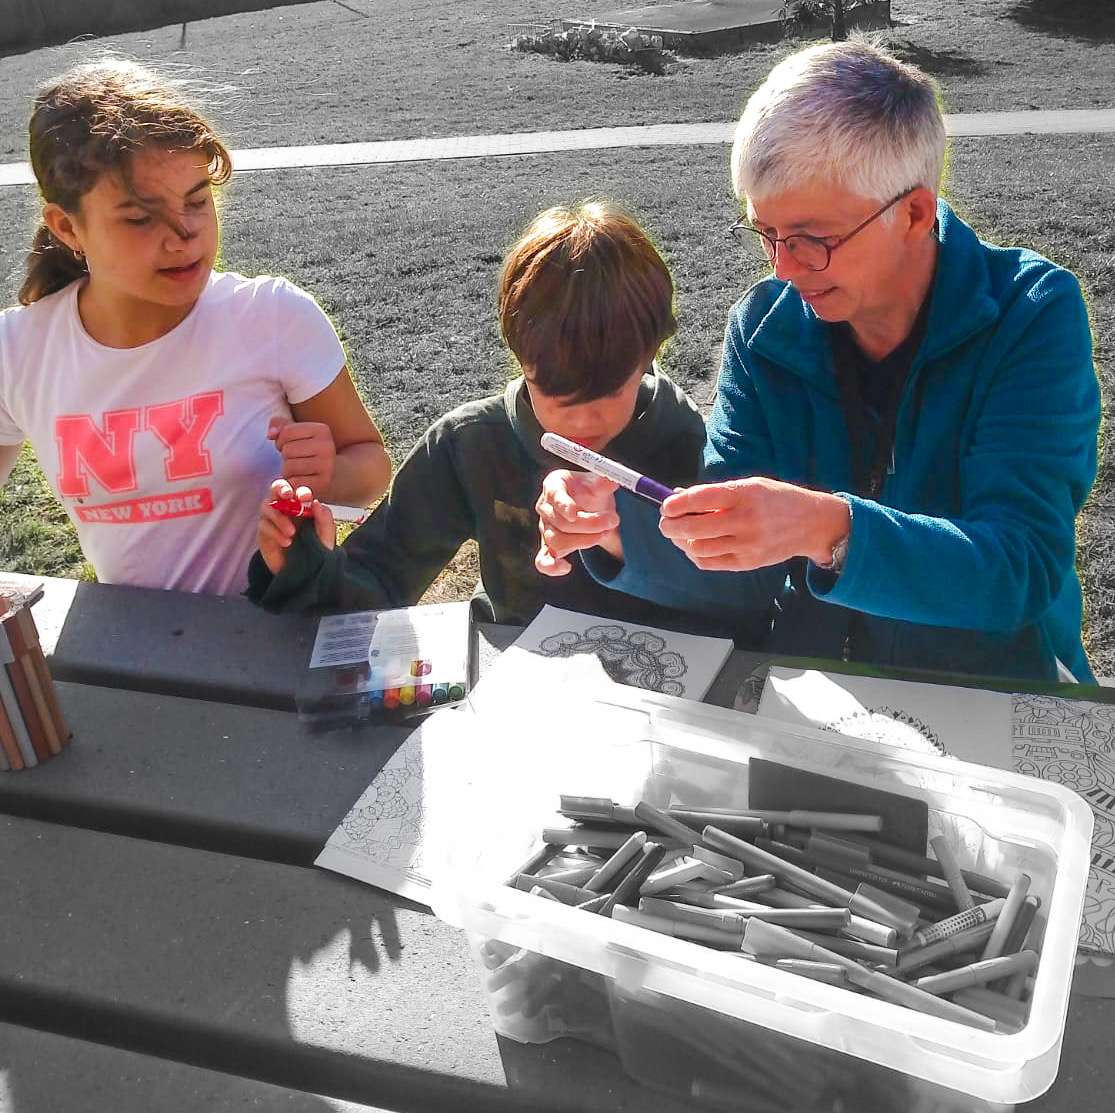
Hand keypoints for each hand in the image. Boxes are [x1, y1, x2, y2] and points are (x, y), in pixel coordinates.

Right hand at [258, 479, 335, 575]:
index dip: (300, 490)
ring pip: (267, 506)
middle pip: (276, 489)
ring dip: (279, 516)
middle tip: (288, 495)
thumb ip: (324, 518)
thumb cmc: (318, 549)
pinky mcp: (264, 534)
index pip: (297, 491)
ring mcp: (273, 520)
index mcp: (303, 506)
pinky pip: (263, 526)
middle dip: (281, 488)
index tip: (305, 497)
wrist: (307, 573)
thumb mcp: (326, 535)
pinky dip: (275, 532)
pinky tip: (287, 543)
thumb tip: (316, 502)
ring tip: (292, 532)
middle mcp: (286, 509)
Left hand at [268, 417, 336, 492]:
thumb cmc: (306, 450)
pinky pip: (294, 483)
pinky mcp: (324, 483)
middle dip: (286, 457)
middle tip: (296, 460)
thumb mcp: (294, 433)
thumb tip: (271, 434)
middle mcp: (328, 447)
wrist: (329, 473)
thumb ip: (278, 425)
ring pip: (289, 467)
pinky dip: (291, 483)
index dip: (281, 441)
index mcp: (322, 430)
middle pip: (287, 450)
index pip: (286, 432)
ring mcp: (328, 466)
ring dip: (287, 471)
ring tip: (298, 470)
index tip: (292, 446)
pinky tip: (300, 480)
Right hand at [534, 469, 621, 575]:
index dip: (563, 505)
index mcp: (554, 485)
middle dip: (589, 524)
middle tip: (612, 520)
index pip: (554, 494)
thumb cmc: (591, 493)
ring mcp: (545, 529)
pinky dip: (552, 567)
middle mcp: (545, 507)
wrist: (590, 508)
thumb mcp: (598, 485)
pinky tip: (566, 567)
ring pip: (557, 541)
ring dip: (583, 541)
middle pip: (560, 521)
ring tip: (605, 534)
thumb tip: (612, 480)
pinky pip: (543, 561)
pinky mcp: (548, 548)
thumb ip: (604, 483)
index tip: (574, 513)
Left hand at [659, 478, 849, 571]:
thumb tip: (678, 496)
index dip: (676, 504)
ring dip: (681, 541)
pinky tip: (694, 546)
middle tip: (666, 523)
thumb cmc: (776, 500)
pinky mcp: (748, 563)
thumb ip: (715, 492)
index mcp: (745, 494)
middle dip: (671, 526)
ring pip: (698, 548)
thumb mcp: (750, 485)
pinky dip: (695, 555)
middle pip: (694, 527)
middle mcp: (745, 520)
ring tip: (678, 534)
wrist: (811, 523)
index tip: (666, 506)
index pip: (700, 498)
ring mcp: (747, 545)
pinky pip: (709, 563)